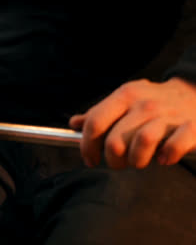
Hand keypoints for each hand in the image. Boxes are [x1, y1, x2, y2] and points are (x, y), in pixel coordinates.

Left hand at [69, 77, 195, 168]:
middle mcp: (144, 104)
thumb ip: (99, 113)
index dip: (87, 146)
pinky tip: (164, 158)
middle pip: (115, 140)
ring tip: (139, 161)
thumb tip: (74, 123)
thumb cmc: (153, 103)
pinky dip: (166, 157)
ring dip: (137, 160)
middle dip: (112, 160)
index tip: (89, 160)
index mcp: (125, 96)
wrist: (195, 94)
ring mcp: (168, 115)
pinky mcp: (190, 127)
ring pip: (142, 142)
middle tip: (118, 163)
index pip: (95, 122)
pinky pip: (173, 147)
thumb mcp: (124, 101)